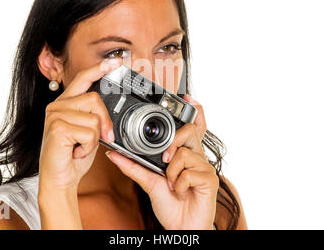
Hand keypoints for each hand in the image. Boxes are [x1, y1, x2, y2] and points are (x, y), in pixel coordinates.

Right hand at [38, 58, 121, 195]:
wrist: (59, 179)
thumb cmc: (73, 156)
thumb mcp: (88, 132)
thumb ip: (95, 116)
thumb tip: (111, 110)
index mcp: (65, 103)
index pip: (83, 78)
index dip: (99, 69)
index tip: (116, 62)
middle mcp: (57, 106)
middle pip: (94, 98)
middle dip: (105, 121)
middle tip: (103, 138)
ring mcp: (55, 116)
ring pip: (94, 118)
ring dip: (95, 138)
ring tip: (82, 147)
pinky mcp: (57, 128)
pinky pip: (89, 132)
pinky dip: (89, 147)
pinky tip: (76, 152)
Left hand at [106, 94, 218, 229]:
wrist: (180, 226)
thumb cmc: (169, 203)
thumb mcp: (148, 181)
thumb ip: (132, 165)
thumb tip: (113, 153)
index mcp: (184, 153)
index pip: (192, 127)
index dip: (194, 110)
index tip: (187, 96)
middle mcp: (196, 156)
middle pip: (189, 132)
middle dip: (174, 142)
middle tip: (164, 160)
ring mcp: (205, 168)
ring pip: (185, 154)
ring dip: (172, 172)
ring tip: (171, 183)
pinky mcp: (210, 180)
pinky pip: (189, 172)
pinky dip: (179, 184)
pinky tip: (180, 192)